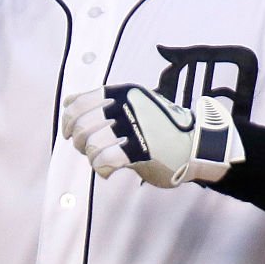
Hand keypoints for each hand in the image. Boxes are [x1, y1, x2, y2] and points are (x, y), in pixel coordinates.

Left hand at [62, 84, 244, 187]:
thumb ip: (108, 104)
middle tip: (88, 150)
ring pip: (91, 144)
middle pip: (82, 125)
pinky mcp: (141, 150)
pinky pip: (105, 160)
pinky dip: (101, 168)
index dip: (67, 120)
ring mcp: (135, 127)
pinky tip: (108, 171)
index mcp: (124, 92)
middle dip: (79, 142)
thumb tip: (70, 104)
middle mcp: (127, 106)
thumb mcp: (137, 105)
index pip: (80, 102)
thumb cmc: (163, 129)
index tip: (68, 132)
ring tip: (102, 160)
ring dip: (91, 156)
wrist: (197, 147)